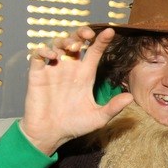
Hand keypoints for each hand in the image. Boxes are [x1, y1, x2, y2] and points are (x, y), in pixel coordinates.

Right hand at [21, 27, 132, 154]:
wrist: (50, 135)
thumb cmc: (75, 125)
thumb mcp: (98, 118)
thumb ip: (113, 107)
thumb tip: (131, 98)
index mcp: (85, 75)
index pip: (95, 52)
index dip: (102, 40)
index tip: (110, 31)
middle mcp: (70, 69)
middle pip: (76, 42)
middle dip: (81, 33)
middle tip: (87, 34)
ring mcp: (53, 70)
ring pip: (58, 45)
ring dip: (65, 41)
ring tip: (72, 47)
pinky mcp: (37, 75)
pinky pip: (38, 56)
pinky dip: (43, 51)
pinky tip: (52, 56)